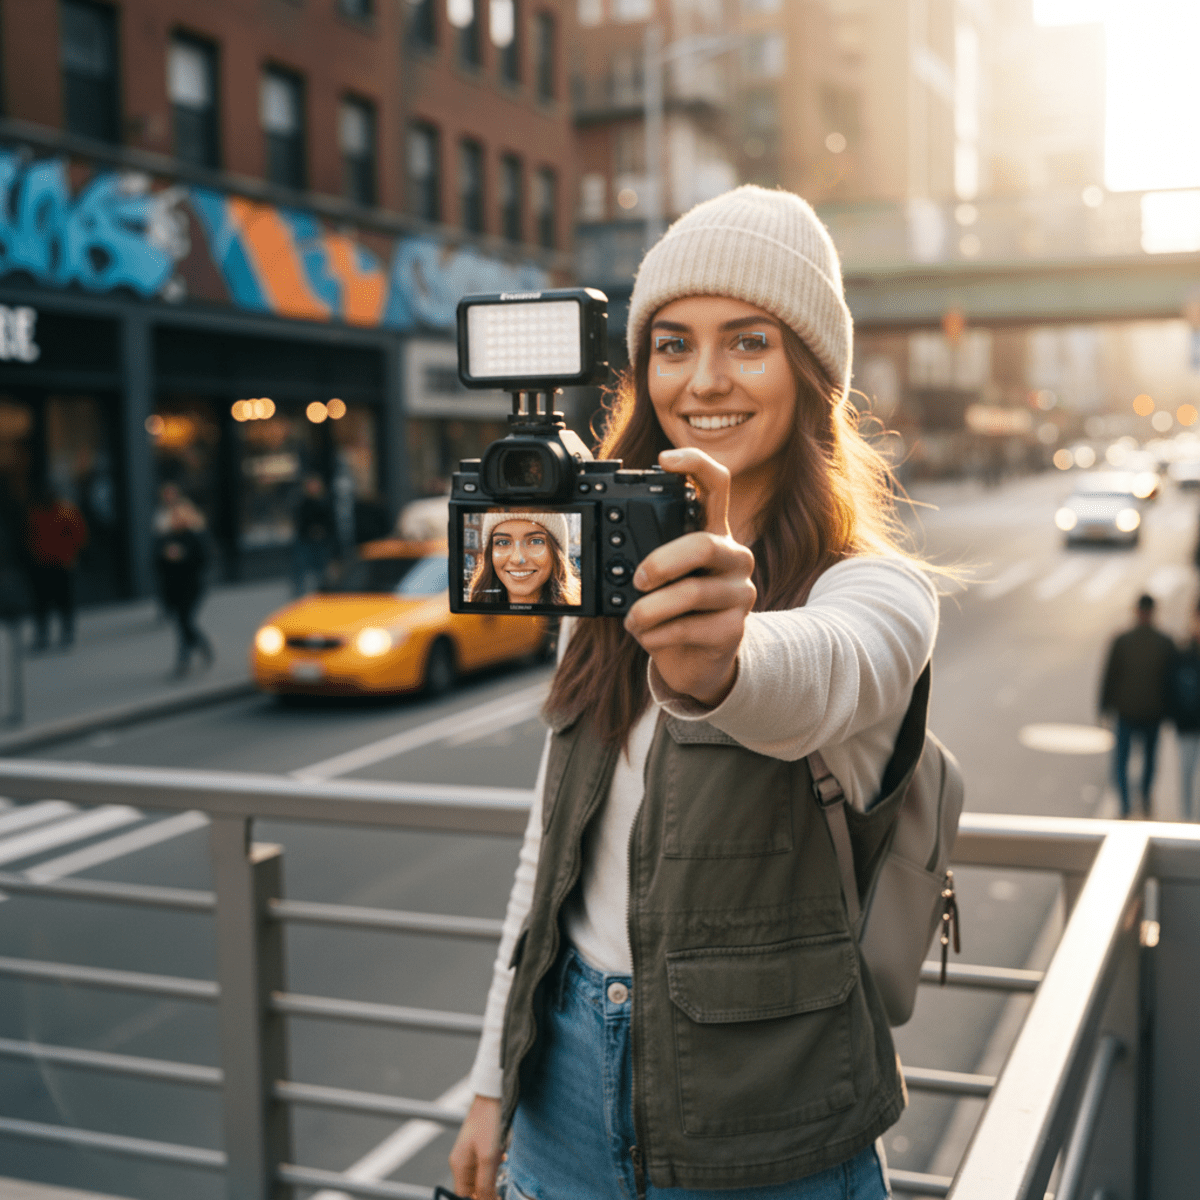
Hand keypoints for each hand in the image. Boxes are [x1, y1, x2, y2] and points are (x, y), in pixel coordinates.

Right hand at [448, 1095, 502, 1199]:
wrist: (492, 1095)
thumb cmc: (488, 1122)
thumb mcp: (488, 1157)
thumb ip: (485, 1183)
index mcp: (458, 1166)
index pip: (463, 1196)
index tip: (494, 1199)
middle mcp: (461, 1162)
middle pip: (472, 1189)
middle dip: (486, 1192)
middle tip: (500, 1192)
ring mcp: (470, 1154)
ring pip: (480, 1178)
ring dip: (492, 1180)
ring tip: (502, 1170)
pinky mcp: (479, 1147)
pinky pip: (485, 1166)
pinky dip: (494, 1167)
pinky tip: (502, 1159)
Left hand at [623, 447, 756, 705]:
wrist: (698, 662)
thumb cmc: (673, 610)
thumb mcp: (662, 577)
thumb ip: (647, 554)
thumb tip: (598, 545)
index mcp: (715, 532)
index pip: (717, 484)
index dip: (694, 463)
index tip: (662, 458)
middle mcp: (735, 557)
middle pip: (704, 544)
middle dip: (662, 561)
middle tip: (638, 579)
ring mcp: (739, 593)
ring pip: (692, 593)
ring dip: (649, 609)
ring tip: (633, 619)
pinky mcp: (734, 629)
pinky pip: (688, 628)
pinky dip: (656, 635)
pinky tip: (647, 636)